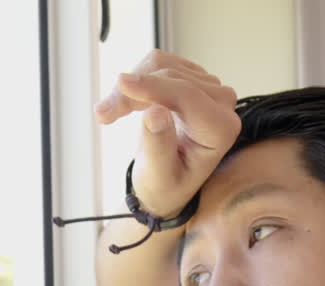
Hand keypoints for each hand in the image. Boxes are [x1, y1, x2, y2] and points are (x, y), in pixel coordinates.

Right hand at [95, 49, 240, 217]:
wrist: (167, 180)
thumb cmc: (165, 184)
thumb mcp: (158, 176)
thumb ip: (158, 147)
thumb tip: (154, 113)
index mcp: (221, 130)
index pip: (187, 96)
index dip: (152, 87)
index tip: (120, 84)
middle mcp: (221, 103)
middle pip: (170, 79)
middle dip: (132, 93)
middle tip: (103, 115)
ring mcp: (207, 86)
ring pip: (160, 65)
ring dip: (129, 86)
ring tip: (110, 112)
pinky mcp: (191, 75)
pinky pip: (157, 63)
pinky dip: (135, 79)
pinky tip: (127, 103)